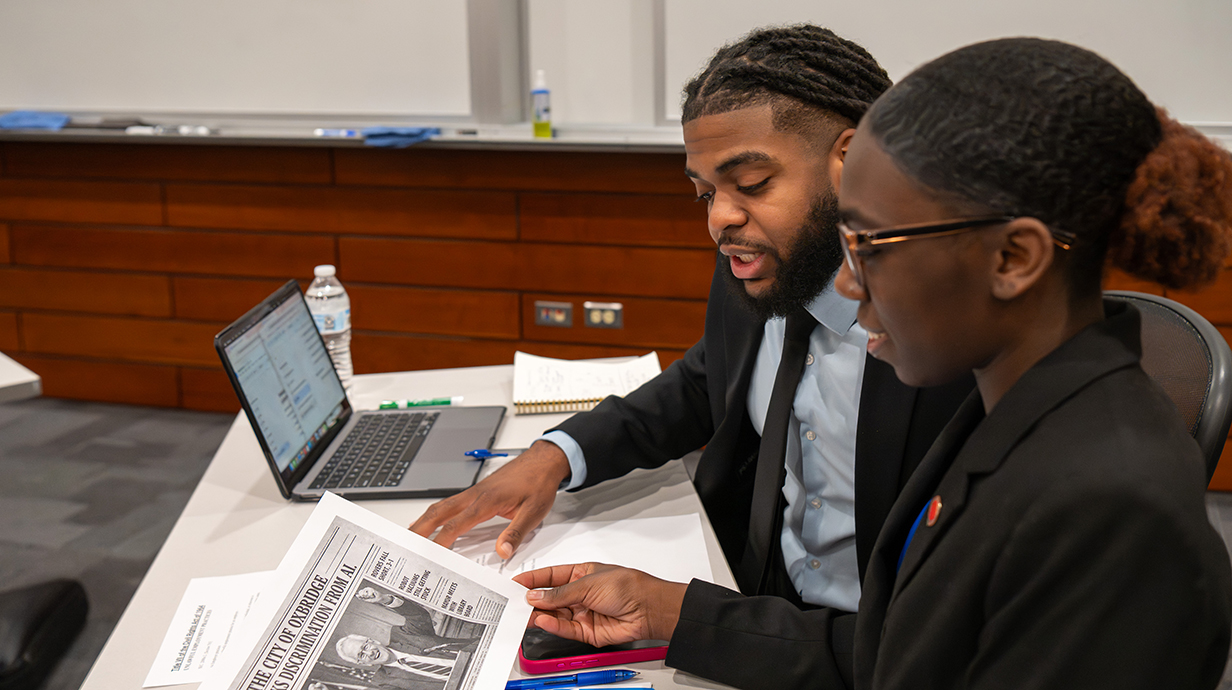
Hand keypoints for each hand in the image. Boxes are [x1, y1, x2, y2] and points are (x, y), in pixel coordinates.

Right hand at [409, 440, 570, 557]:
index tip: (431, 555)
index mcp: (486, 501)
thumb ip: (516, 533)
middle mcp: (475, 495)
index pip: (457, 524)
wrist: (543, 460)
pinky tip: (434, 521)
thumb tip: (502, 551)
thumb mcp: (533, 512)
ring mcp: (474, 492)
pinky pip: (450, 503)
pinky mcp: (477, 492)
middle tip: (407, 545)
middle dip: (420, 529)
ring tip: (412, 536)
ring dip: (425, 520)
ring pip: (442, 506)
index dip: (442, 541)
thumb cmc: (538, 482)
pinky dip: (437, 514)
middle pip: (439, 512)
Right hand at [513, 563, 686, 646]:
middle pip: (549, 598)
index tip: (515, 583)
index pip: (550, 577)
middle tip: (514, 601)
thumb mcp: (588, 583)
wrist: (648, 609)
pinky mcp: (586, 631)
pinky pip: (564, 628)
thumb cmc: (628, 586)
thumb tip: (536, 595)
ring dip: (539, 614)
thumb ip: (560, 593)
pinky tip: (542, 620)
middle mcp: (580, 594)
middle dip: (532, 599)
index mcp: (581, 574)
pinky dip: (552, 625)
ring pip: (554, 615)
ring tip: (524, 612)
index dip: (532, 580)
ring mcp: (582, 613)